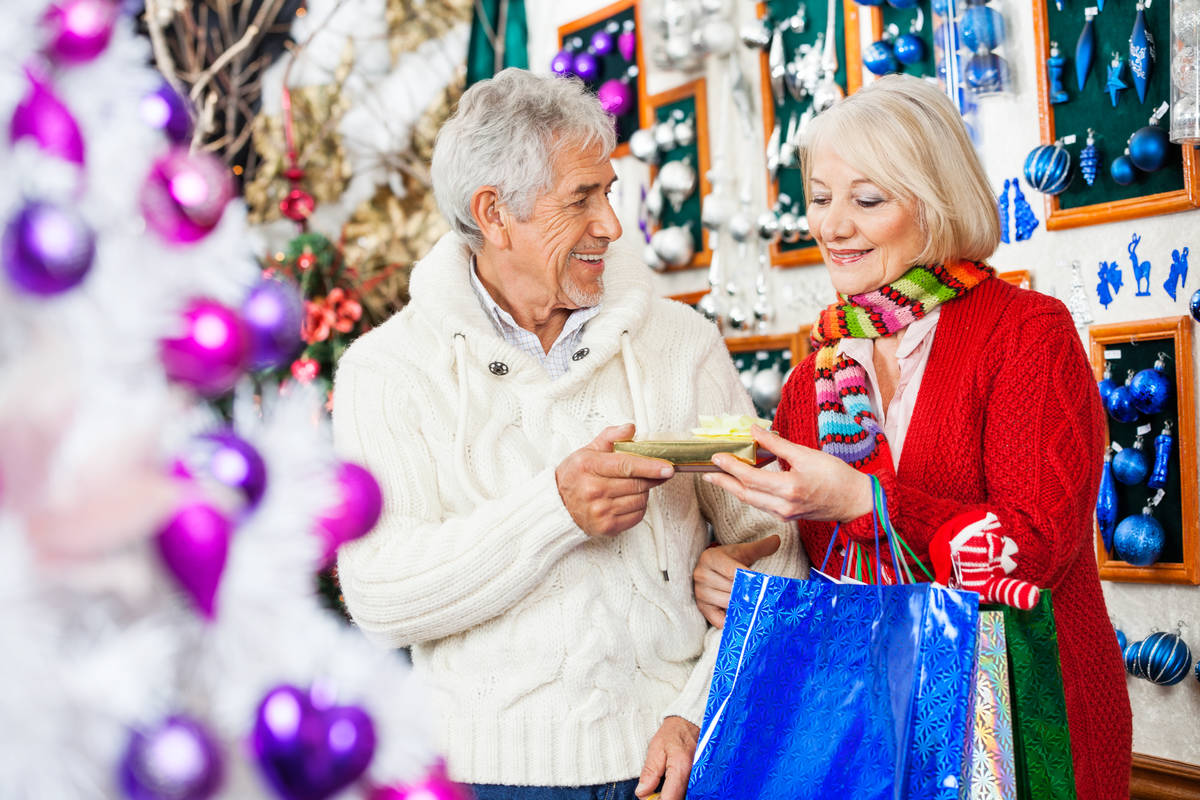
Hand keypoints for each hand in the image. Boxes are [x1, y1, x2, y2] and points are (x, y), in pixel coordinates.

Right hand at [556, 423, 673, 537]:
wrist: (558, 505)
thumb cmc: (576, 475)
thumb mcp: (588, 450)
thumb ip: (611, 436)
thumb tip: (631, 428)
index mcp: (588, 466)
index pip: (626, 466)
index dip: (650, 466)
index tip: (668, 468)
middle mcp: (593, 490)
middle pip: (637, 484)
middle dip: (651, 478)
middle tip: (654, 473)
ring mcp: (599, 511)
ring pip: (640, 500)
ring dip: (644, 492)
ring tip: (632, 486)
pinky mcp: (606, 527)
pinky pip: (637, 516)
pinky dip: (639, 507)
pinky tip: (628, 500)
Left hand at [635, 715, 698, 799]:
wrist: (691, 723)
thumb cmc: (673, 733)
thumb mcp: (656, 748)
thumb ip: (649, 772)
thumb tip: (642, 793)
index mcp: (681, 767)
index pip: (669, 799)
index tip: (647, 796)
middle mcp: (695, 776)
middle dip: (663, 799)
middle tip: (652, 792)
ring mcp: (701, 778)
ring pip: (684, 797)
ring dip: (670, 796)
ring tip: (662, 786)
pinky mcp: (702, 779)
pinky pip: (689, 792)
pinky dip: (677, 792)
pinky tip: (671, 785)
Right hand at [693, 535, 780, 627]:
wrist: (713, 569)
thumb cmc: (729, 559)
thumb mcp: (743, 551)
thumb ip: (760, 546)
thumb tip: (777, 540)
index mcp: (710, 558)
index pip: (733, 571)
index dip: (751, 579)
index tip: (765, 584)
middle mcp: (701, 574)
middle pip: (731, 588)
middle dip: (749, 593)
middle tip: (764, 598)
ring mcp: (699, 592)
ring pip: (727, 603)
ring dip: (742, 606)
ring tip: (756, 606)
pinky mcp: (701, 608)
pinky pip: (718, 619)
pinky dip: (731, 621)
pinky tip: (742, 617)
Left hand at [704, 426, 872, 522]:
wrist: (855, 501)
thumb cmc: (837, 476)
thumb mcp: (806, 454)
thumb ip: (776, 444)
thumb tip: (754, 431)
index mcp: (788, 488)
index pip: (749, 477)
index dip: (730, 466)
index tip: (716, 456)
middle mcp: (783, 505)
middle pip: (744, 493)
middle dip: (723, 481)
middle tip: (706, 470)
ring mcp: (784, 514)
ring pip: (751, 501)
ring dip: (733, 488)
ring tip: (719, 476)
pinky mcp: (787, 516)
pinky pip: (761, 504)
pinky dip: (749, 492)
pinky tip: (743, 483)